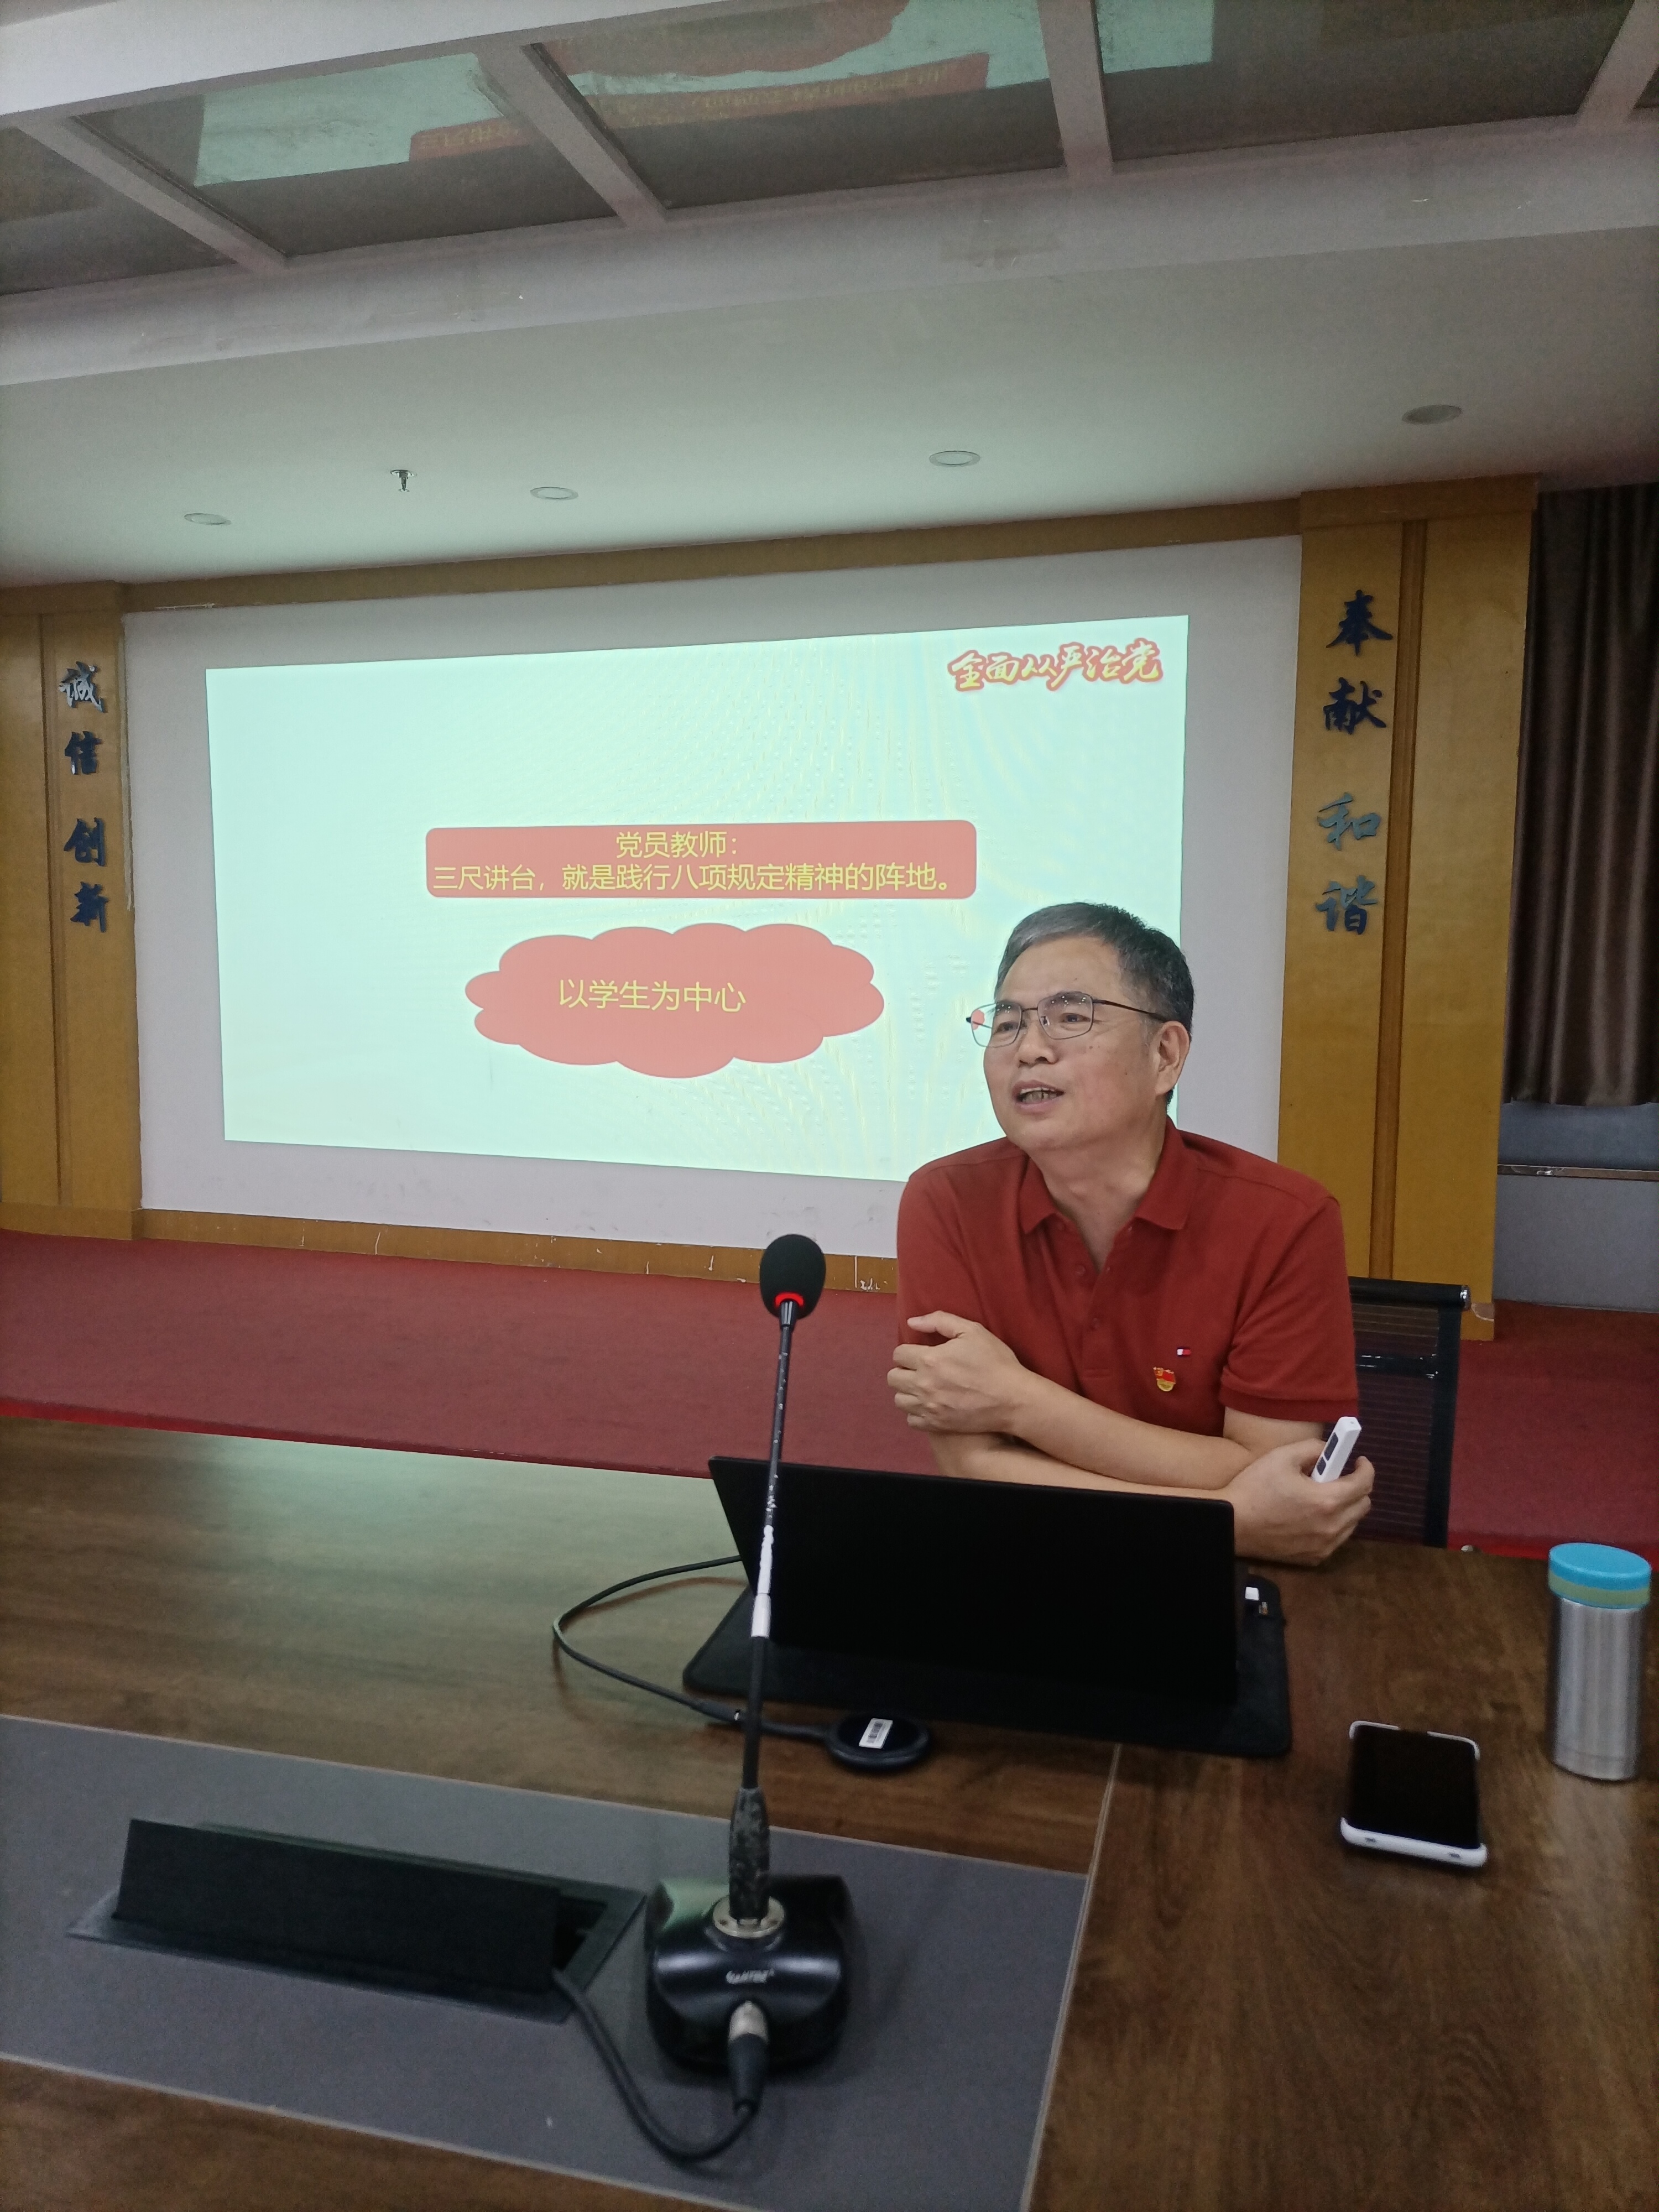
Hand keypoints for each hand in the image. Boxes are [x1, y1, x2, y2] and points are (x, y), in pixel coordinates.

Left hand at [888, 1313, 1031, 1433]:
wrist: (1013, 1400)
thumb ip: (940, 1321)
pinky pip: (911, 1420)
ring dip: (908, 1392)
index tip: (921, 1353)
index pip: (898, 1354)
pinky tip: (930, 1405)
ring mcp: (928, 1407)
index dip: (908, 1351)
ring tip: (923, 1388)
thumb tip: (912, 1322)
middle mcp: (923, 1385)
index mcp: (929, 1359)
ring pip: (899, 1400)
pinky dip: (916, 1412)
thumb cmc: (995, 1362)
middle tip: (920, 1370)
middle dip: (904, 1370)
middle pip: (893, 1378)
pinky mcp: (936, 1425)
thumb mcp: (972, 1331)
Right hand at [1224, 1435, 1372, 1565]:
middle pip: (1363, 1506)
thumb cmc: (1255, 1487)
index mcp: (1327, 1500)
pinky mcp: (1313, 1559)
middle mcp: (1332, 1527)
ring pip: (1352, 1525)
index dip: (1365, 1468)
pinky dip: (1333, 1526)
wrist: (1232, 1524)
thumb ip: (1313, 1448)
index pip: (1364, 1484)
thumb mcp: (1281, 1456)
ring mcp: (1324, 1546)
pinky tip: (1313, 1517)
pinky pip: (1336, 1540)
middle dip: (1357, 1487)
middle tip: (1338, 1477)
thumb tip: (1329, 1452)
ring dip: (1346, 1508)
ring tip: (1323, 1497)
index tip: (1358, 1461)